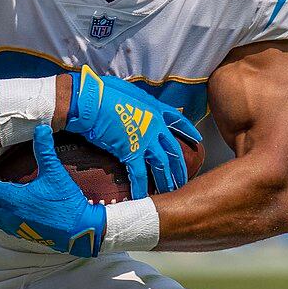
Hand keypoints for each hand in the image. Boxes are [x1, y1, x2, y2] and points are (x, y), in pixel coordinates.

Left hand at [0, 125, 106, 256]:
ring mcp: (16, 227)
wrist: (80, 230)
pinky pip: (3, 225)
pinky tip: (9, 208)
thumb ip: (44, 150)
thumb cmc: (67, 205)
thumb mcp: (55, 173)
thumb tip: (41, 130)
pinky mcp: (24, 234)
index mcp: (13, 200)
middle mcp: (10, 215)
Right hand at [63, 66, 199, 199]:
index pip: (177, 121)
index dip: (187, 131)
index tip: (196, 139)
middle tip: (183, 179)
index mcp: (154, 109)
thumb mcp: (127, 91)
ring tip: (169, 192)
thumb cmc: (103, 91)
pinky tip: (142, 197)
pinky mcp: (131, 151)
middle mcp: (154, 125)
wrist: (91, 100)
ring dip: (165, 180)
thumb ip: (135, 101)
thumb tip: (131, 103)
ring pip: (161, 164)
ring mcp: (145, 139)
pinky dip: (140, 187)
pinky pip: (139, 174)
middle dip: (178, 167)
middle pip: (172, 149)